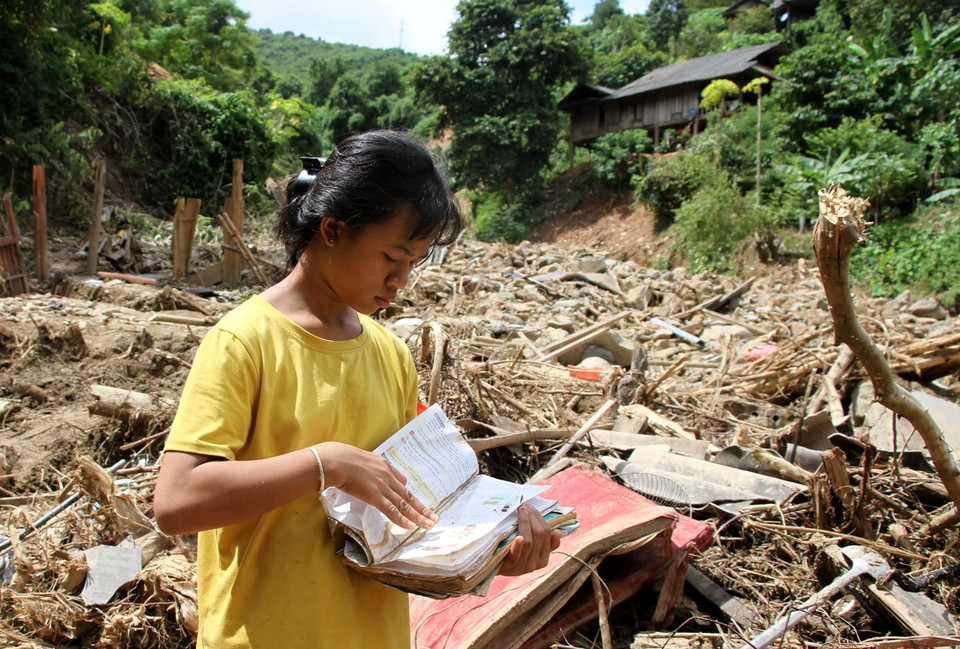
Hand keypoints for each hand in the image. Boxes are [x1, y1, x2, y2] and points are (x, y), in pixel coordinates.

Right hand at [316, 442, 438, 530]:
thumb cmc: (340, 459)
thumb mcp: (359, 459)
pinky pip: (391, 510)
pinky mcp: (375, 496)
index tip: (413, 500)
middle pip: (408, 495)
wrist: (335, 460)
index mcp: (384, 465)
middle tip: (434, 517)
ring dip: (418, 516)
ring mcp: (382, 486)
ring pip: (404, 504)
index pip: (401, 480)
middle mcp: (387, 476)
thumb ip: (365, 467)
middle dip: (422, 508)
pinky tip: (411, 526)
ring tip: (429, 525)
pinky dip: (402, 519)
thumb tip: (360, 473)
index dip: (407, 492)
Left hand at [497, 504, 561, 576]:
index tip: (531, 507)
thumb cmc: (512, 554)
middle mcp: (535, 564)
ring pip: (529, 542)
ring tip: (520, 511)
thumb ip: (544, 542)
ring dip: (525, 523)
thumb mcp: (530, 549)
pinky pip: (515, 555)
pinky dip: (518, 545)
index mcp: (543, 559)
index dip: (540, 518)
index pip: (547, 534)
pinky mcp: (508, 567)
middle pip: (539, 535)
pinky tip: (518, 537)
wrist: (492, 567)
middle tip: (523, 505)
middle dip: (532, 517)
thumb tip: (558, 532)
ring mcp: (522, 567)